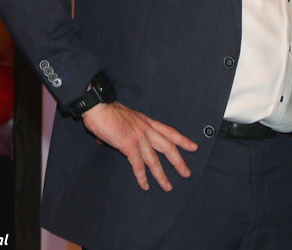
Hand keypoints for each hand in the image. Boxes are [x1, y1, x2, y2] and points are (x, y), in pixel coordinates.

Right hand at [81, 102, 197, 191]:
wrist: (98, 106)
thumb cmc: (106, 111)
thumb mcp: (124, 119)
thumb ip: (124, 131)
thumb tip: (112, 140)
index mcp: (146, 122)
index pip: (169, 131)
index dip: (182, 140)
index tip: (193, 146)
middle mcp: (146, 129)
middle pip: (168, 147)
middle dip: (178, 161)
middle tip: (186, 173)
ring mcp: (139, 137)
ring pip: (154, 159)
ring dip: (161, 175)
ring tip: (167, 186)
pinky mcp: (129, 144)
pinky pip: (138, 164)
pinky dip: (142, 176)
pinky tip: (146, 185)